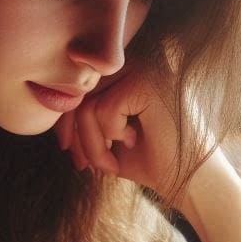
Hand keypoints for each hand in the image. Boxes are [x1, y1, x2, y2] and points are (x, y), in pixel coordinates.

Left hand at [53, 65, 198, 207]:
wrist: (196, 186)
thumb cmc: (155, 162)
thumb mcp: (109, 134)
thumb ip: (84, 113)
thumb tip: (44, 98)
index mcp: (137, 63)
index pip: (85, 80)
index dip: (69, 116)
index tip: (69, 149)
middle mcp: (144, 55)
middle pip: (81, 87)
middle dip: (74, 130)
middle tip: (83, 163)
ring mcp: (149, 64)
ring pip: (87, 101)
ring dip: (91, 142)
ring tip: (112, 161)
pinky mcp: (149, 82)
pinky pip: (102, 110)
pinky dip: (107, 139)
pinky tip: (132, 144)